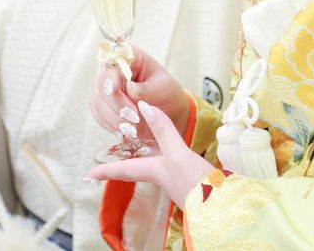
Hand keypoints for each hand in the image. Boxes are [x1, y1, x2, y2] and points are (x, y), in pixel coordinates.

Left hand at [87, 101, 212, 208]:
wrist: (225, 207)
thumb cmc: (197, 186)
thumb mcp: (177, 153)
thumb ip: (163, 130)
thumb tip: (145, 107)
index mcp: (155, 172)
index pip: (124, 169)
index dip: (105, 170)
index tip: (87, 174)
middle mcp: (163, 178)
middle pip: (136, 171)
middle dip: (121, 168)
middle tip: (106, 168)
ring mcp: (178, 182)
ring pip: (153, 170)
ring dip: (142, 164)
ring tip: (135, 157)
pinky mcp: (193, 182)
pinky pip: (171, 169)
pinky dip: (164, 161)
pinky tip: (170, 159)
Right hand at [90, 47, 188, 141]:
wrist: (168, 113)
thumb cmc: (167, 94)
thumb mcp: (162, 88)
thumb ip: (145, 89)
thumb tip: (129, 88)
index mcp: (129, 58)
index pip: (112, 60)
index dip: (111, 74)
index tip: (116, 88)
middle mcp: (113, 70)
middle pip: (101, 83)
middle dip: (116, 103)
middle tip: (134, 117)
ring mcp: (105, 87)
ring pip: (98, 101)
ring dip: (114, 117)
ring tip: (134, 128)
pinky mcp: (102, 105)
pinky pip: (99, 115)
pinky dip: (111, 125)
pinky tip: (126, 130)